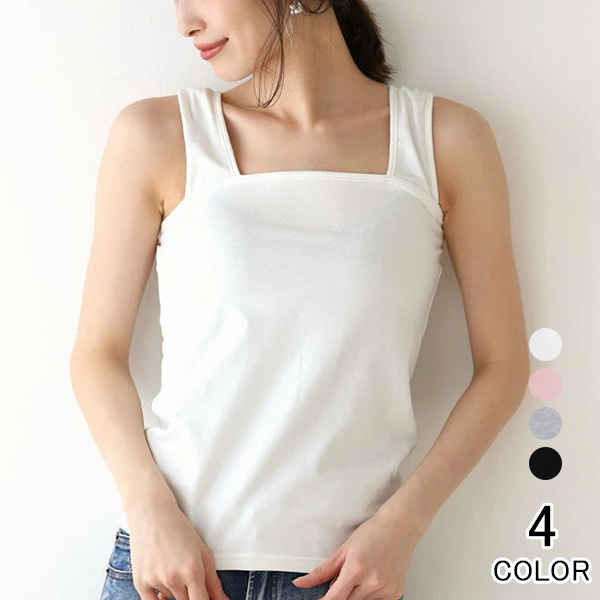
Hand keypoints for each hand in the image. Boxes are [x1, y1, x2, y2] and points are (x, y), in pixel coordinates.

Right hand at [126, 498, 229, 599]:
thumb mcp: (203, 551)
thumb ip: (213, 582)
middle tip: (187, 576)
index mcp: (193, 571)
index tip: (205, 598)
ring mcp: (155, 581)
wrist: (152, 515)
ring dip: (175, 590)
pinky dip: (159, 599)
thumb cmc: (179, 529)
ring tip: (174, 567)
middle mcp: (174, 578)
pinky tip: (163, 588)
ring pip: (171, 599)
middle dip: (191, 594)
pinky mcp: (140, 582)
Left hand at [292, 510, 423, 599]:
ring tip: (360, 573)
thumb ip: (321, 571)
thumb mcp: (343, 550)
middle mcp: (372, 583)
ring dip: (354, 594)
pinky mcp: (395, 594)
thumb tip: (301, 584)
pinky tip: (372, 578)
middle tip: (343, 578)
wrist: (399, 528)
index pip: (334, 599)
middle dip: (340, 595)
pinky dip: (368, 594)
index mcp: (356, 569)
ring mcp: (385, 590)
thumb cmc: (372, 533)